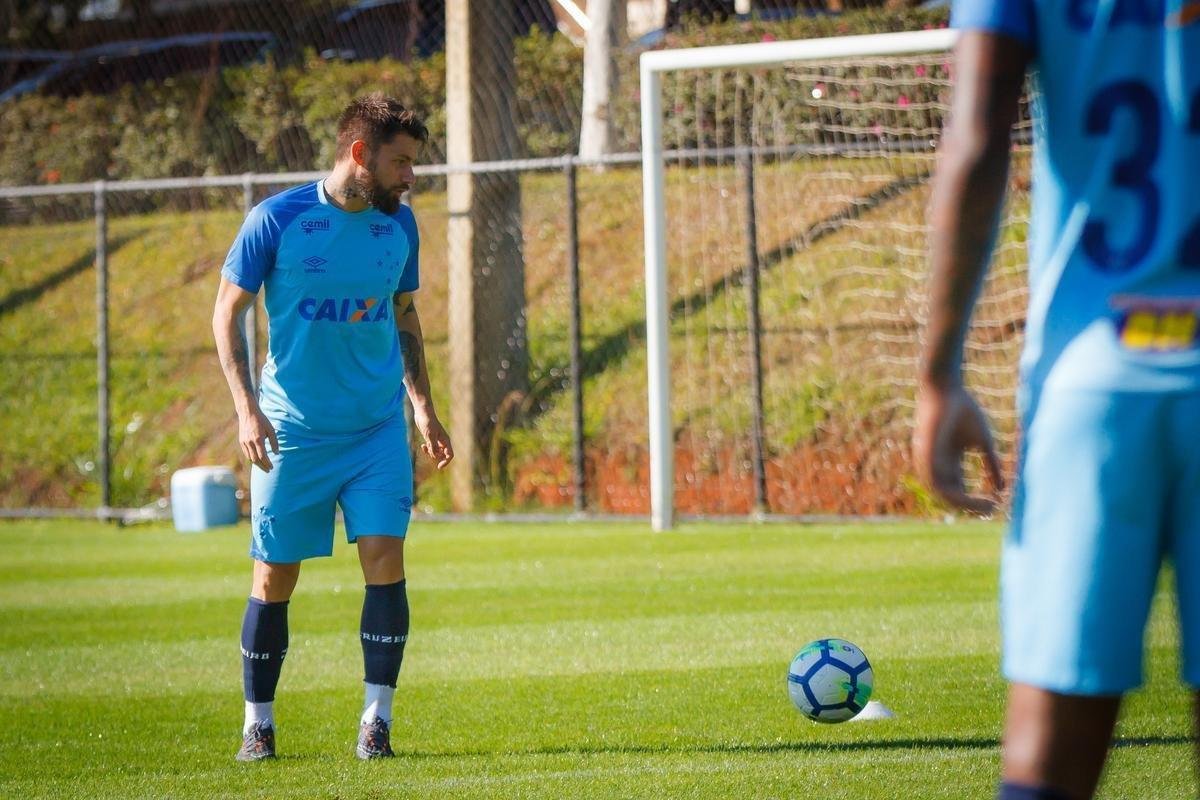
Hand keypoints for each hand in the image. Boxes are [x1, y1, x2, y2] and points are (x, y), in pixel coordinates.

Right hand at [239, 408, 278, 472]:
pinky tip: (257, 460)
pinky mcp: (241, 441)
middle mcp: (249, 442)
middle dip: (262, 466)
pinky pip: (246, 453)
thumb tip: (277, 453)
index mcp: (258, 439)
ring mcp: (244, 442)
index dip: (267, 463)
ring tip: (263, 467)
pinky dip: (251, 459)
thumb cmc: (262, 420)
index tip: (272, 467)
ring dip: (257, 464)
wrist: (248, 413)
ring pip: (249, 458)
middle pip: (255, 459)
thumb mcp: (271, 430)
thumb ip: (274, 442)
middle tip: (268, 470)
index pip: (262, 456)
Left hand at [413, 406, 452, 469]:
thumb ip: (433, 446)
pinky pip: (430, 449)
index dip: (446, 462)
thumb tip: (435, 456)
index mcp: (445, 440)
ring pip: (435, 452)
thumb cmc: (428, 423)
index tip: (439, 467)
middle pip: (442, 455)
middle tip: (429, 450)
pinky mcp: (430, 439)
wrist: (423, 413)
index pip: (450, 455)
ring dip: (430, 452)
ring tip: (425, 446)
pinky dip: (427, 449)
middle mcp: (442, 441)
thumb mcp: (430, 435)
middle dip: (435, 456)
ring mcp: (436, 440)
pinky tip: (423, 445)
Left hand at [913, 382, 1003, 515]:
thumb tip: (1003, 489)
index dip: (975, 501)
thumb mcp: (983, 442)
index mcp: (947, 462)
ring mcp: (928, 461)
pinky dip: (951, 492)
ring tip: (983, 506)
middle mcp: (935, 465)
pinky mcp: (925, 455)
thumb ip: (991, 465)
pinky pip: (935, 481)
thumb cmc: (964, 410)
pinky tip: (967, 497)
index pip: (958, 490)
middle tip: (991, 510)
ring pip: (941, 493)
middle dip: (970, 506)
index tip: (995, 505)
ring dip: (962, 504)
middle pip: (949, 495)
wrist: (946, 389)